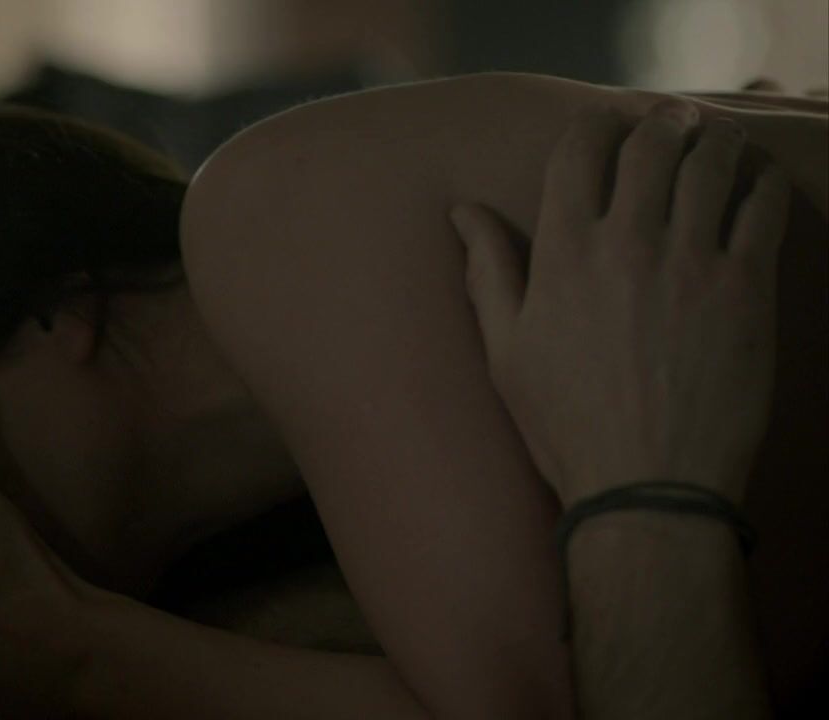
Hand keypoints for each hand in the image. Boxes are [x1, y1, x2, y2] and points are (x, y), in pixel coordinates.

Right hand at [450, 101, 791, 505]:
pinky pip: (763, 207)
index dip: (593, 123)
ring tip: (715, 141)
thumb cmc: (566, 426)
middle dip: (660, 122)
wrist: (647, 488)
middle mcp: (626, 245)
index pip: (579, 152)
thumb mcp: (505, 352)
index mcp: (563, 255)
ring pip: (712, 164)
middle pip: (651, 144)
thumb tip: (463, 211)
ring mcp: (692, 263)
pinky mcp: (747, 289)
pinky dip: (762, 182)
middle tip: (669, 124)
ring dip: (713, 140)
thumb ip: (488, 271)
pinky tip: (758, 181)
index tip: (605, 123)